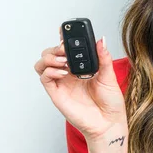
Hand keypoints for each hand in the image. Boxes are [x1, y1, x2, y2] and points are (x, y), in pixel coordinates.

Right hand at [33, 26, 127, 141]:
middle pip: (50, 53)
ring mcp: (61, 83)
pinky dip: (50, 71)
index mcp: (80, 67)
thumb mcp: (109, 76)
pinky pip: (44, 78)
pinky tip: (63, 72)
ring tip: (63, 61)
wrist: (108, 123)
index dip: (62, 38)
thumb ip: (103, 57)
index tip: (65, 30)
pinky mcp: (56, 93)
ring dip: (49, 58)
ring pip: (42, 64)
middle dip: (56, 47)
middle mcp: (68, 73)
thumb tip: (101, 40)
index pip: (66, 49)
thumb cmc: (110, 102)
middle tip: (66, 49)